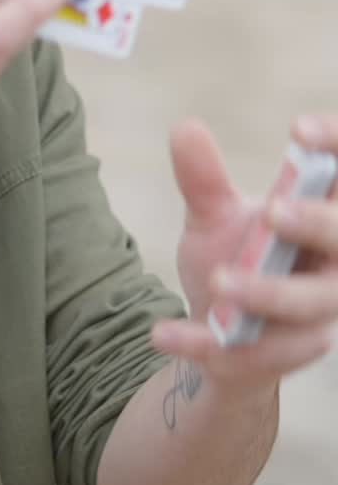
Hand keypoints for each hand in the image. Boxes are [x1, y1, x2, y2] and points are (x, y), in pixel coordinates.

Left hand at [152, 116, 337, 383]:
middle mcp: (335, 262)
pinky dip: (207, 343)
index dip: (334, 146)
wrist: (220, 334)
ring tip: (220, 282)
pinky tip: (163, 333)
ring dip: (268, 294)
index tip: (297, 130)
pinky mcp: (286, 355)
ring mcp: (318, 313)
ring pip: (310, 304)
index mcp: (323, 215)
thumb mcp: (212, 217)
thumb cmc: (237, 261)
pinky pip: (258, 353)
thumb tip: (184, 129)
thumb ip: (203, 179)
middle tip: (271, 209)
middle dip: (316, 223)